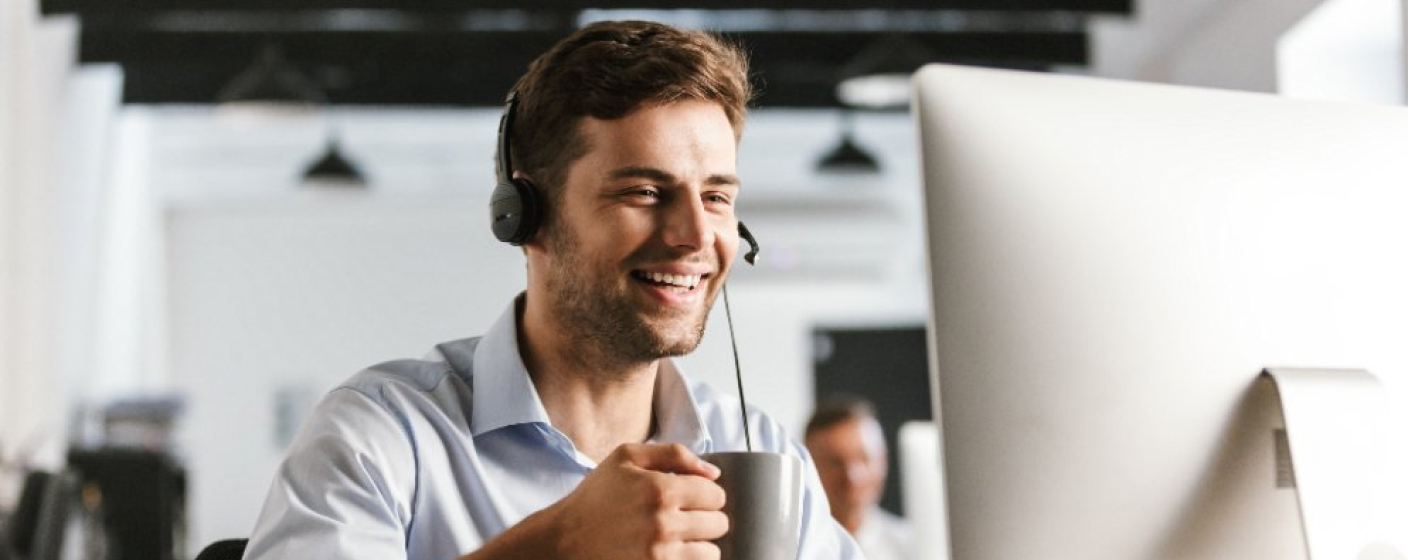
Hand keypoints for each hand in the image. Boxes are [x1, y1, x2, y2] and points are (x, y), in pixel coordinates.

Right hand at [547, 443, 728, 559]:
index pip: (716, 495)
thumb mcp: (626, 457)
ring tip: (678, 537)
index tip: (690, 496)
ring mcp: (661, 554)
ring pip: (711, 552)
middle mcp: (664, 524)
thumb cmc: (596, 497)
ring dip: (699, 544)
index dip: (706, 493)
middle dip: (705, 518)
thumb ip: (673, 454)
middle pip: (719, 523)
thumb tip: (713, 472)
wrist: (564, 541)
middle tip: (683, 516)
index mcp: (661, 489)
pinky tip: (671, 552)